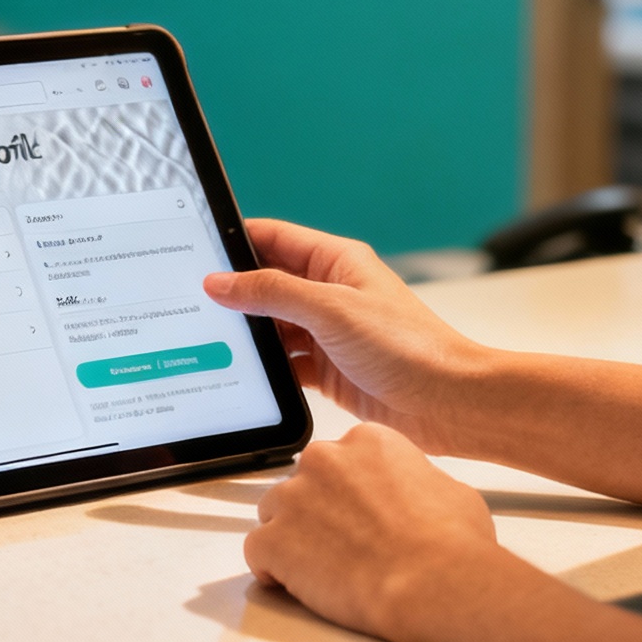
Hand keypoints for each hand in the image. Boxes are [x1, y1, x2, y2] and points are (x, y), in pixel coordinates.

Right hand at [203, 218, 486, 454]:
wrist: (449, 403)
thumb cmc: (409, 347)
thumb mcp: (331, 309)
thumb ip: (272, 292)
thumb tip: (221, 281)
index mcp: (336, 261)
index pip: (272, 238)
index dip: (234, 240)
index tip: (196, 249)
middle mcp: (330, 293)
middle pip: (267, 283)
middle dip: (234, 292)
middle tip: (192, 301)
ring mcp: (329, 333)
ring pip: (273, 326)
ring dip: (249, 334)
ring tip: (212, 338)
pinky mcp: (329, 370)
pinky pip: (285, 364)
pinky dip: (266, 369)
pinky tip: (244, 374)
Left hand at [244, 424, 498, 638]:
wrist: (433, 585)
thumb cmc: (451, 546)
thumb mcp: (451, 492)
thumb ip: (418, 480)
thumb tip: (417, 492)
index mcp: (367, 441)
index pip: (342, 461)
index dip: (349, 493)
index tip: (357, 515)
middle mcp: (324, 459)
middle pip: (304, 483)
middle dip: (317, 512)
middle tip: (342, 546)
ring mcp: (294, 498)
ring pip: (274, 513)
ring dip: (291, 537)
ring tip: (321, 569)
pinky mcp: (274, 539)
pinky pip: (256, 550)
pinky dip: (271, 569)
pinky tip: (294, 583)